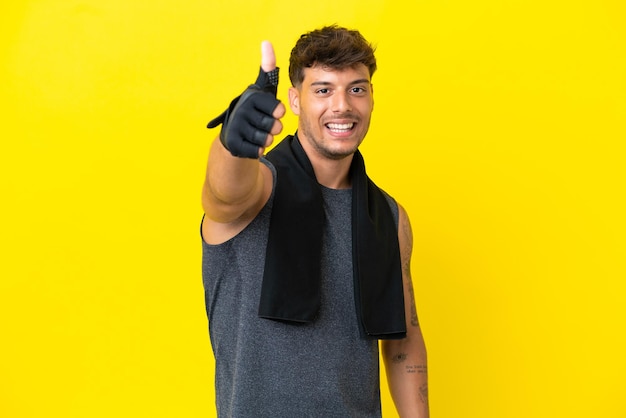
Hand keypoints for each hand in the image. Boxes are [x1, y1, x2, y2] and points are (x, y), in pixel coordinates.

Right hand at [207, 41, 285, 157]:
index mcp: (252, 97)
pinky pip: (257, 151)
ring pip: (266, 140)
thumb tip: (266, 42)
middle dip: (274, 129)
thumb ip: (267, 68)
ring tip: (257, 132)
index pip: (279, 110)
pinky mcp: (234, 144)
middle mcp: (242, 111)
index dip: (278, 114)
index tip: (273, 111)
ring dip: (266, 139)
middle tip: (264, 124)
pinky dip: (258, 149)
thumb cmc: (254, 109)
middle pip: (274, 126)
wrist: (232, 133)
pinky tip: (251, 142)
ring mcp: (237, 128)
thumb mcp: (262, 89)